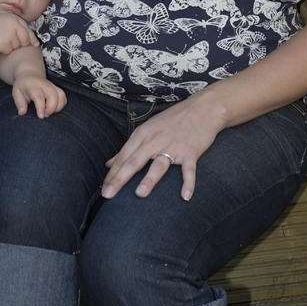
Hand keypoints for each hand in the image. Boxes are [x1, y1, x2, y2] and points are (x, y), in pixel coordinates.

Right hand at [0, 13, 37, 54]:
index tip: (35, 44)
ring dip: (11, 47)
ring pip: (17, 46)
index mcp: (15, 19)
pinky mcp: (4, 44)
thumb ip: (17, 24)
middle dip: (21, 44)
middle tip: (10, 42)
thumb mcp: (6, 19)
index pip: (28, 31)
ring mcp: (10, 35)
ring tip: (2, 40)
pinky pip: (9, 51)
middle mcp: (14, 26)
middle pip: (25, 40)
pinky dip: (5, 50)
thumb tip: (32, 38)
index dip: (32, 39)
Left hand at [12, 74, 66, 117]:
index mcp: (33, 86)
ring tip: (49, 112)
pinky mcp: (57, 88)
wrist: (29, 74)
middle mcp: (45, 85)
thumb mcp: (16, 93)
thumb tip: (22, 112)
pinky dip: (61, 104)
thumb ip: (19, 103)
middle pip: (53, 95)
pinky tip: (54, 109)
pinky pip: (63, 97)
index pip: (39, 96)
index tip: (41, 116)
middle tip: (45, 115)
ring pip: (60, 95)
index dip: (41, 107)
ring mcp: (52, 86)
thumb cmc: (23, 85)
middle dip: (51, 108)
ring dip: (58, 106)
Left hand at [101, 92, 224, 201]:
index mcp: (144, 133)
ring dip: (149, 179)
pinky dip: (188, 183)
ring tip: (139, 194)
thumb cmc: (173, 119)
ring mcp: (173, 146)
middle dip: (120, 178)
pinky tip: (185, 197)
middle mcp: (155, 140)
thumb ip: (130, 147)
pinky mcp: (191, 152)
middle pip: (134, 161)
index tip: (103, 189)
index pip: (124, 156)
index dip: (112, 173)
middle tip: (108, 194)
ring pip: (159, 164)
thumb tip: (110, 163)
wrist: (203, 108)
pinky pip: (188, 170)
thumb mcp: (148, 128)